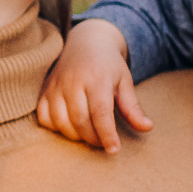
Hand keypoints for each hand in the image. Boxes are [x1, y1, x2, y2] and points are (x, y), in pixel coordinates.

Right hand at [36, 20, 153, 152]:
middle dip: (93, 138)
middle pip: (80, 121)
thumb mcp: (125, 82)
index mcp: (97, 78)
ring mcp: (56, 86)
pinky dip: (56, 128)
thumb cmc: (109, 65)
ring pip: (60, 122)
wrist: (86, 41)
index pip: (100, 113)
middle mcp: (73, 81)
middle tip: (104, 141)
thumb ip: (133, 107)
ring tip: (89, 134)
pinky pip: (44, 117)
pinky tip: (70, 125)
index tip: (114, 150)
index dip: (107, 135)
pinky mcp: (45, 90)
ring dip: (75, 136)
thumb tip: (147, 128)